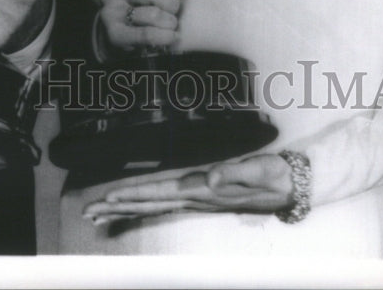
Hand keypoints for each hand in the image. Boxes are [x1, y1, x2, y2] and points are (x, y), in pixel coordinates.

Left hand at [83, 154, 292, 223]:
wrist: (293, 184)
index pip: (161, 192)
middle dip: (119, 207)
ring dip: (127, 208)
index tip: (108, 198)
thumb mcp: (259, 170)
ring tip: (101, 213)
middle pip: (151, 203)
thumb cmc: (275, 175)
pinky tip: (135, 207)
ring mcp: (199, 198)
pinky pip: (168, 202)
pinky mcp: (204, 196)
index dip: (134, 194)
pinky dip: (147, 203)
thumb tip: (210, 178)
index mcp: (204, 189)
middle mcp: (197, 196)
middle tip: (89, 212)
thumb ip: (235, 173)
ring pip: (156, 205)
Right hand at [98, 0, 193, 49]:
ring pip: (153, 14)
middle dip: (172, 3)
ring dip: (170, 22)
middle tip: (173, 11)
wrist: (120, 32)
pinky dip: (165, 37)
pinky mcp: (114, 34)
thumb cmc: (140, 4)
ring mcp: (109, 11)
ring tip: (170, 24)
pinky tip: (171, 36)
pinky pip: (147, 34)